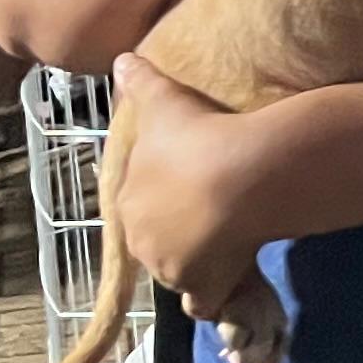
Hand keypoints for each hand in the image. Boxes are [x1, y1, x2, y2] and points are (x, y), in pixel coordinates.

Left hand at [105, 53, 268, 322]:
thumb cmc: (198, 137)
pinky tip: (229, 281)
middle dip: (174, 230)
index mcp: (127, 200)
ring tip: (227, 239)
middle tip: (211, 210)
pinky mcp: (203, 288)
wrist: (240, 177)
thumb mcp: (164, 101)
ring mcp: (170, 269)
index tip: (189, 182)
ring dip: (195, 260)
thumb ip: (140, 83)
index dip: (162, 193)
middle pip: (154, 239)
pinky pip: (204, 302)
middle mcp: (140, 239)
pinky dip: (212, 296)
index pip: (137, 202)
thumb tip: (121, 60)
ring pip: (177, 269)